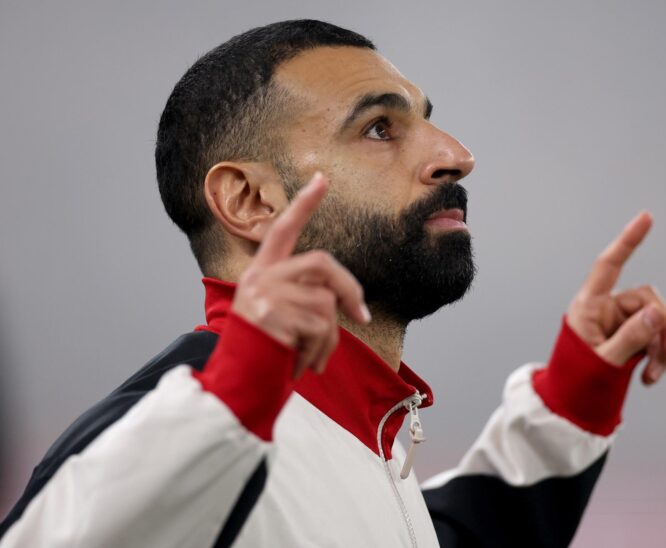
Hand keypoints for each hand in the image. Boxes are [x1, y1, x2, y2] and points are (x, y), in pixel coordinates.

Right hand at [232, 172, 370, 378]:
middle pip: (323, 263)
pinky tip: (301, 367)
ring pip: (326, 305)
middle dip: (350, 289)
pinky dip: (319, 353)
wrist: (235, 386)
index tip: (322, 178)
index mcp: (261, 273)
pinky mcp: (272, 316)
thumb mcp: (279, 318)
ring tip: (311, 360)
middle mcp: (261, 277)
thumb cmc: (263, 354)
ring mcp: (265, 295)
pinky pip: (319, 329)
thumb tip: (351, 308)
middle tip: (361, 317)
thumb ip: (304, 299)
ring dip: (329, 341)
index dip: (303, 204)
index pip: (283, 230)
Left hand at [566, 211, 665, 384]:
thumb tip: (659, 313)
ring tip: (654, 375)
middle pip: (648, 300)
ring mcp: (619, 324)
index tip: (646, 218)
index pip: (608, 266)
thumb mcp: (604, 361)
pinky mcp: (630, 338)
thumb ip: (632, 337)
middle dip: (663, 326)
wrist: (571, 405)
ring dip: (663, 346)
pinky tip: (650, 377)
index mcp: (588, 306)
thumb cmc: (577, 381)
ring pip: (657, 321)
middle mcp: (605, 310)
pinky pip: (655, 337)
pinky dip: (658, 356)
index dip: (627, 242)